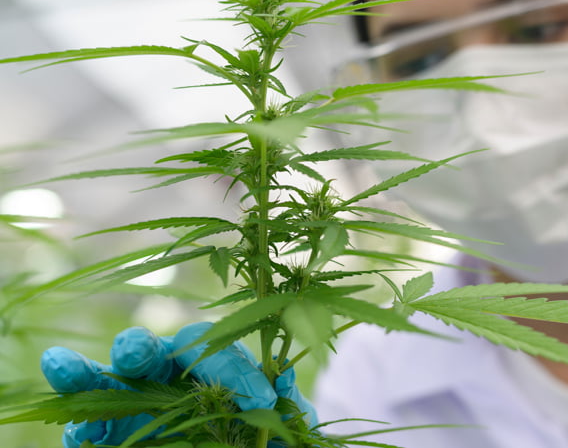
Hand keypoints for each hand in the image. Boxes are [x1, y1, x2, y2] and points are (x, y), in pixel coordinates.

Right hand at [41, 322, 317, 447]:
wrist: (241, 447)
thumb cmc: (261, 429)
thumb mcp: (283, 418)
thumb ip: (286, 405)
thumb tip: (283, 389)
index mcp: (209, 362)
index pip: (216, 352)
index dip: (238, 372)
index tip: (263, 398)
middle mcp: (164, 376)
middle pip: (146, 353)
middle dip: (137, 348)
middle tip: (134, 353)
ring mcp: (132, 406)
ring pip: (101, 383)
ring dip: (80, 374)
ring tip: (61, 366)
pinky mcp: (111, 436)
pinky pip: (87, 430)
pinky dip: (80, 428)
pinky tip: (79, 431)